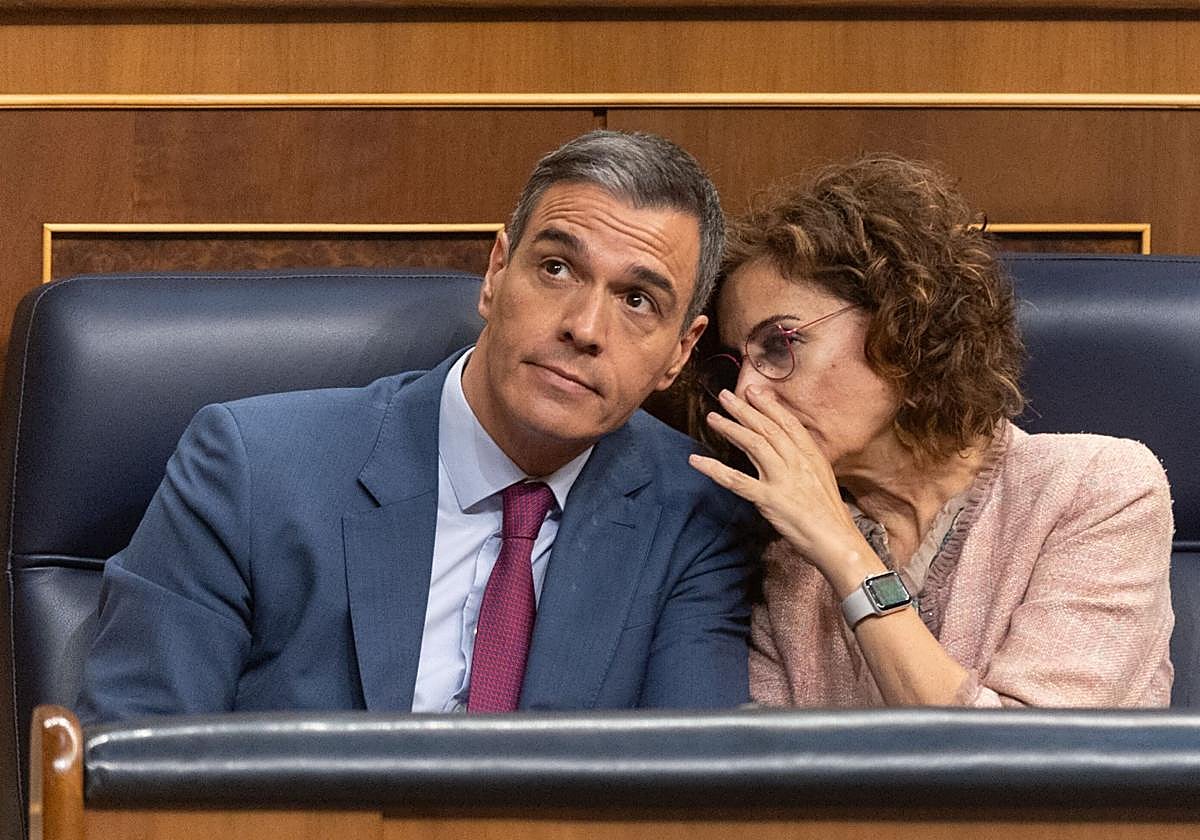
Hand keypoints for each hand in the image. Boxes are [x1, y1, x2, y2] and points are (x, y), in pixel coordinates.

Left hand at [688, 387, 879, 590]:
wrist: (839, 543)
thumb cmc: (831, 517)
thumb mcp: (823, 481)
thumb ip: (805, 463)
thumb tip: (788, 451)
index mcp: (812, 457)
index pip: (788, 423)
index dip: (769, 405)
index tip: (753, 391)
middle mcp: (798, 463)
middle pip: (768, 428)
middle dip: (745, 409)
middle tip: (725, 395)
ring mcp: (784, 480)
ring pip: (754, 445)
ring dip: (731, 428)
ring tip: (713, 417)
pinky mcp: (770, 500)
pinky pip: (737, 481)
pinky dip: (714, 469)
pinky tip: (697, 460)